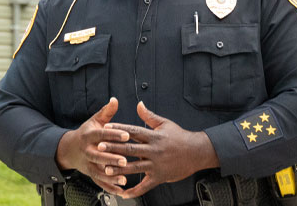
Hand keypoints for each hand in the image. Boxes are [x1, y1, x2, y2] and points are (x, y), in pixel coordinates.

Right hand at [55, 97, 131, 193]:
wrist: (69, 149)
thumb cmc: (86, 133)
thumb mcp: (94, 121)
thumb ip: (106, 112)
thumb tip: (115, 100)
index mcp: (89, 135)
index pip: (101, 134)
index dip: (113, 134)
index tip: (126, 135)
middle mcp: (87, 150)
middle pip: (98, 155)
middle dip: (111, 158)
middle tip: (124, 160)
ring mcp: (87, 164)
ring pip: (98, 171)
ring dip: (111, 176)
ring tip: (124, 178)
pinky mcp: (90, 173)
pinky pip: (99, 182)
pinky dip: (109, 187)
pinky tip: (121, 190)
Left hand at [101, 102, 218, 198]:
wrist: (197, 152)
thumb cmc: (180, 137)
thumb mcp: (165, 124)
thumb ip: (149, 116)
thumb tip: (138, 104)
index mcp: (153, 136)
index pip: (133, 131)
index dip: (119, 129)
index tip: (106, 128)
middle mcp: (153, 150)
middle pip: (130, 148)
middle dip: (114, 148)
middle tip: (100, 147)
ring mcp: (156, 164)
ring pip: (134, 167)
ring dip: (119, 169)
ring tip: (106, 170)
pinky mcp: (159, 177)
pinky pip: (145, 186)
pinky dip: (134, 191)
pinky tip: (124, 193)